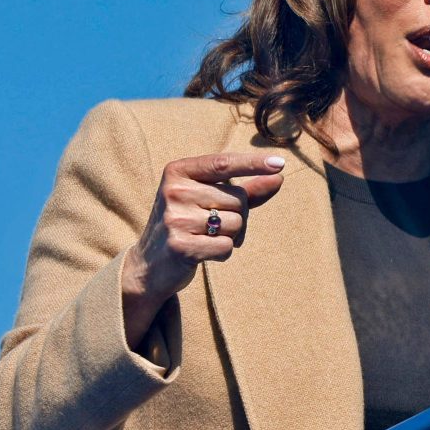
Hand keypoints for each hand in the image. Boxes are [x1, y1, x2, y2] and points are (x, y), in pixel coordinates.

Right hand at [120, 152, 286, 350]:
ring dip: (230, 235)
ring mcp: (175, 218)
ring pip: (235, 223)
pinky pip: (226, 246)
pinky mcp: (181, 246)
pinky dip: (222, 252)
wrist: (149, 266)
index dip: (254, 163)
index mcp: (178, 171)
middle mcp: (174, 191)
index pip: (223, 163)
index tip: (280, 163)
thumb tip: (278, 176)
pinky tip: (203, 252)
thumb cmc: (185, 225)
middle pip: (237, 198)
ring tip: (206, 238)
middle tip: (214, 226)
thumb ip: (245, 189)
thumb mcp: (208, 200)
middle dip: (238, 215)